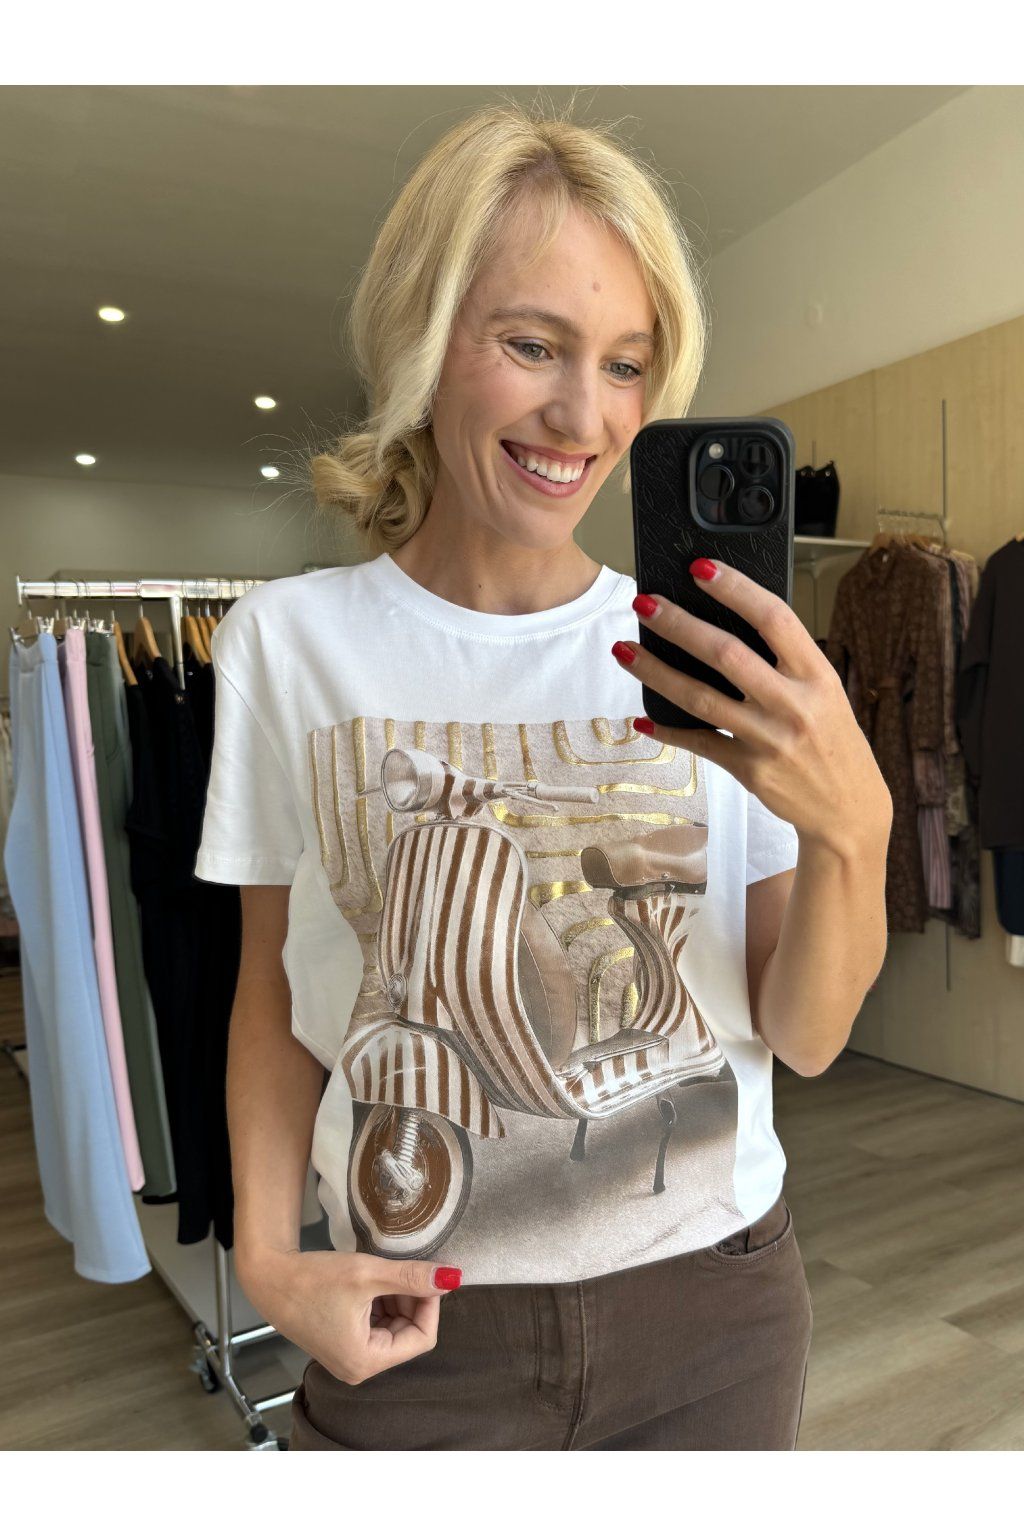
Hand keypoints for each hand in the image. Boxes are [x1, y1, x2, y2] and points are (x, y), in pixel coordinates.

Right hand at [235, 1246, 460, 1385]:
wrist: (269, 1278)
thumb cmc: (312, 1280)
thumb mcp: (368, 1274)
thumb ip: (412, 1278)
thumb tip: (452, 1278)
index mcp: (366, 1361)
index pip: (422, 1338)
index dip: (429, 1304)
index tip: (424, 1275)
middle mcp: (359, 1368)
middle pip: (408, 1334)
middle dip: (410, 1300)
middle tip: (399, 1270)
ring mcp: (350, 1357)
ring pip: (393, 1328)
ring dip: (395, 1299)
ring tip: (379, 1274)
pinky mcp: (343, 1343)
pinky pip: (376, 1326)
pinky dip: (380, 1303)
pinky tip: (368, 1282)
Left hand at [611, 556, 891, 856]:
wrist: (849, 809)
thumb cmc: (831, 739)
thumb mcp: (825, 692)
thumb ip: (785, 662)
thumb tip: (724, 624)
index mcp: (817, 674)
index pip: (774, 618)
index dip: (736, 589)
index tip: (700, 568)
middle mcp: (795, 704)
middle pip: (726, 654)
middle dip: (678, 625)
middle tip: (643, 604)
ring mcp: (770, 739)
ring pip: (701, 698)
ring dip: (656, 672)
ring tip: (624, 651)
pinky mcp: (751, 771)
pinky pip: (700, 743)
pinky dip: (668, 730)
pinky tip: (643, 717)